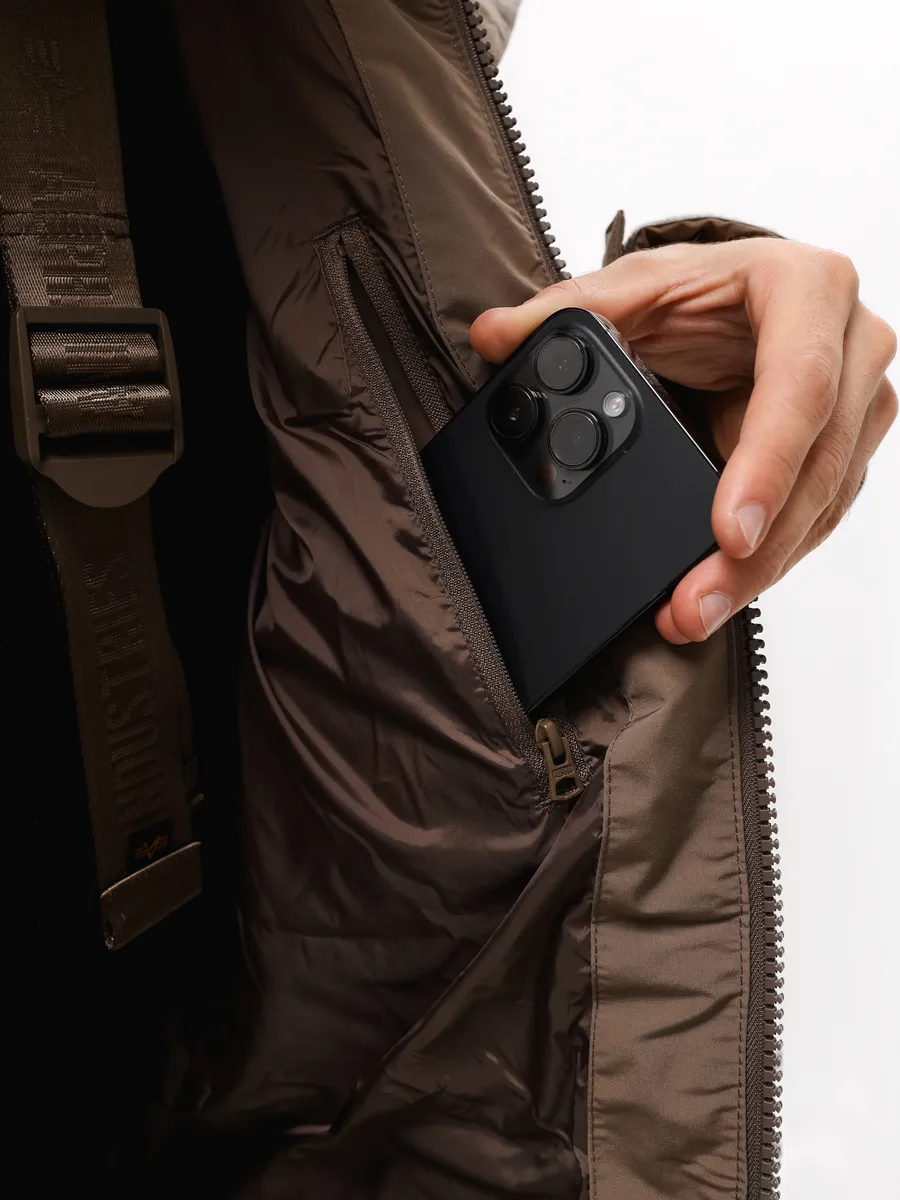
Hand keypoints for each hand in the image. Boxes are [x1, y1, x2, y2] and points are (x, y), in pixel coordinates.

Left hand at [470, 239, 896, 642]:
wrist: (732, 303)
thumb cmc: (696, 291)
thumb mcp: (631, 291)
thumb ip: (565, 312)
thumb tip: (493, 335)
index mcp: (806, 288)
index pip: (799, 383)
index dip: (767, 463)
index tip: (727, 531)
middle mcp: (850, 347)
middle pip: (819, 464)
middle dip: (757, 548)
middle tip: (697, 601)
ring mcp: (856, 405)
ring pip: (824, 505)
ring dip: (761, 571)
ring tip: (694, 612)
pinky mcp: (844, 452)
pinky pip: (816, 520)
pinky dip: (768, 563)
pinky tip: (719, 594)